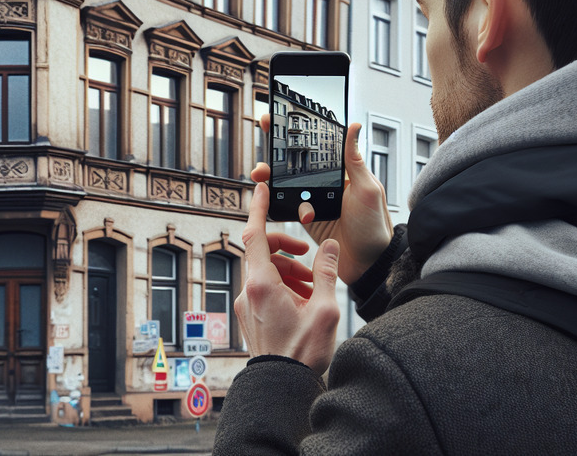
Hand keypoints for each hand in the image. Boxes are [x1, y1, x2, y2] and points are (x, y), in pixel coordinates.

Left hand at [233, 182, 340, 375]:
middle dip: (287, 248)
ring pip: (265, 272)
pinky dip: (282, 286)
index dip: (259, 208)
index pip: (255, 234)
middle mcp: (249, 291)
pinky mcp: (251, 316)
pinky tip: (304, 301)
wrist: (282, 387)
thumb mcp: (324, 310)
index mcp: (262, 284)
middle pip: (263, 252)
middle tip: (309, 257)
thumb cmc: (302, 353)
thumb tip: (329, 247)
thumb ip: (325, 273)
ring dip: (289, 271)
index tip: (262, 188)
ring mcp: (247, 305)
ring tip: (313, 287)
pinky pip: (264, 289)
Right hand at [255, 115, 392, 284]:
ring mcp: (314, 201)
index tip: (277, 117)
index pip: (316, 146)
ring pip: (285, 185)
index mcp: (341, 172)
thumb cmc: (374, 227)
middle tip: (262, 146)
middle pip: (294, 163)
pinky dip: (279, 205)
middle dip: (275, 154)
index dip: (296, 132)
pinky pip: (286, 207)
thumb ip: (354, 160)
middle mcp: (325, 184)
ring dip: (271, 180)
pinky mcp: (306, 218)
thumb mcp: (367, 189)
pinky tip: (280, 206)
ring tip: (263, 178)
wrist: (368, 264)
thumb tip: (353, 126)